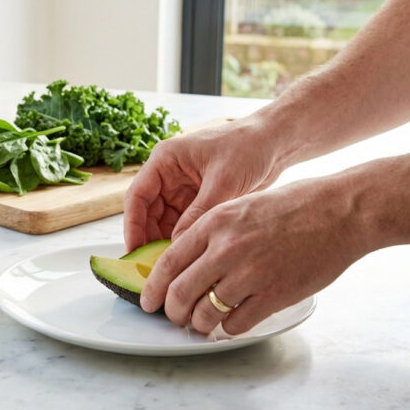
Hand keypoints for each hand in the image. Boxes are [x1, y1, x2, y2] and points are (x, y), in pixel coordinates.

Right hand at [123, 121, 281, 251]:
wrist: (275, 142)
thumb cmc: (248, 147)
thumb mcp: (222, 182)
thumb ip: (199, 214)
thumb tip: (178, 246)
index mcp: (165, 160)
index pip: (138, 196)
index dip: (133, 226)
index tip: (135, 252)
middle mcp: (169, 174)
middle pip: (148, 213)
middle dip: (150, 239)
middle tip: (155, 267)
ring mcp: (182, 188)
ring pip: (164, 222)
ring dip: (166, 242)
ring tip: (172, 266)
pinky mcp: (197, 200)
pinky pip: (182, 224)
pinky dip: (183, 239)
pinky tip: (188, 256)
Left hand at [141, 177, 368, 333]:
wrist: (341, 212)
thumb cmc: (294, 206)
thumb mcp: (240, 207)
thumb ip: (211, 233)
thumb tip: (185, 262)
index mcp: (214, 224)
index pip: (167, 263)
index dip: (153, 288)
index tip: (149, 301)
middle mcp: (226, 249)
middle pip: (180, 293)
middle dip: (172, 312)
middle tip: (175, 318)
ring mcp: (249, 274)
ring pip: (205, 314)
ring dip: (199, 324)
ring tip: (202, 324)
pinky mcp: (273, 295)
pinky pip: (235, 324)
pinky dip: (228, 329)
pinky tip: (231, 323)